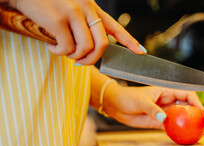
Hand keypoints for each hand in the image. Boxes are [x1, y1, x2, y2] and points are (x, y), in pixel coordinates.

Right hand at [8, 0, 144, 64]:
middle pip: (102, 44)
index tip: (140, 52)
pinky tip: (50, 46)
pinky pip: (67, 48)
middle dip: (93, 60)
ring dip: (74, 57)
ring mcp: (73, 14)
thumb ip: (81, 24)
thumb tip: (86, 52)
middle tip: (81, 63)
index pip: (115, 26)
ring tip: (61, 50)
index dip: (129, 41)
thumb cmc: (44, 1)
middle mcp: (85, 8)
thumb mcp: (69, 7)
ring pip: (86, 49)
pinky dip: (58, 53)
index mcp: (90, 6)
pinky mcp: (58, 20)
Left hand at [103, 84, 203, 128]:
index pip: (186, 94)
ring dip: (188, 123)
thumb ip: (153, 109)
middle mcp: (168, 101)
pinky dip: (177, 130)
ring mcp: (164, 111)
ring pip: (181, 116)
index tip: (201, 111)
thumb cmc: (128, 98)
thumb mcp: (141, 101)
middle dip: (196, 113)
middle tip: (203, 123)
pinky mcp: (159, 122)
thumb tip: (164, 118)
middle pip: (187, 106)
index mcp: (166, 91)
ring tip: (197, 130)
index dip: (196, 101)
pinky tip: (183, 135)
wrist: (116, 106)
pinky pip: (171, 126)